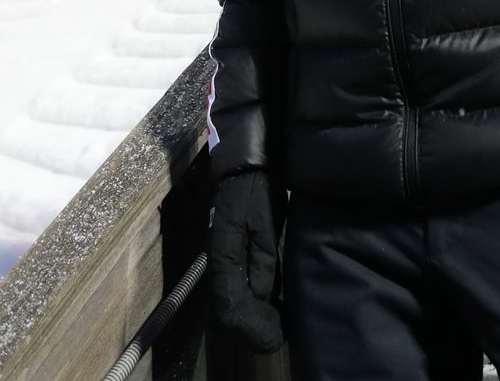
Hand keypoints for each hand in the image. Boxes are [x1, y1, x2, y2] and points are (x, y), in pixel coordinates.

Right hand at [207, 170, 285, 352]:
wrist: (245, 165)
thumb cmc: (257, 191)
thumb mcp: (265, 223)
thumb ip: (263, 260)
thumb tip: (261, 297)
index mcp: (224, 257)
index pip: (230, 308)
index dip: (253, 327)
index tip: (277, 334)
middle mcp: (219, 263)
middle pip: (228, 312)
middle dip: (253, 328)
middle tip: (280, 332)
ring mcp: (223, 259)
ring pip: (232, 303)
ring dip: (254, 318)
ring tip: (279, 321)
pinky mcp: (231, 255)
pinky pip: (237, 289)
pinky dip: (254, 304)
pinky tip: (273, 302)